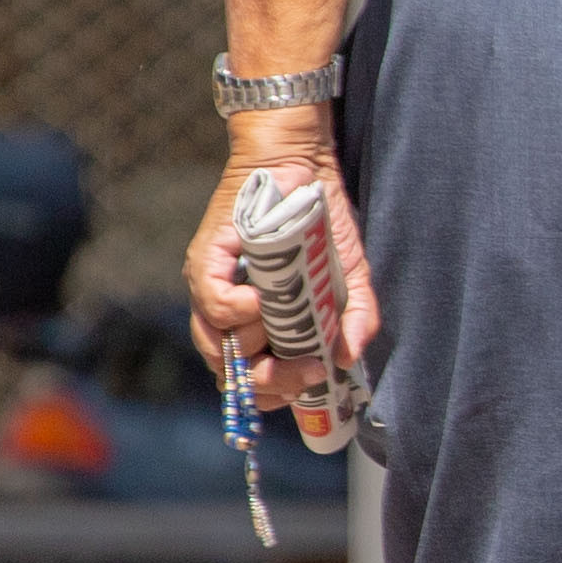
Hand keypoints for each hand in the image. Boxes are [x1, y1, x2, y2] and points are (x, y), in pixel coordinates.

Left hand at [190, 115, 378, 431]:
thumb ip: (356, 317)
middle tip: (307, 370)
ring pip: (217, 346)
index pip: (252, 380)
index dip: (276, 395)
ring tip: (288, 329)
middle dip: (272, 383)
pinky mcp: (205, 260)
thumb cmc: (322, 224)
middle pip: (231, 374)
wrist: (301, 166)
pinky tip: (263, 301)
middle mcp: (230, 313)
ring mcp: (214, 288)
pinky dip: (238, 312)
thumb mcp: (349, 277)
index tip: (312, 386)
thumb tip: (351, 356)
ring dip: (257, 349)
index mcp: (261, 326)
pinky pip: (212, 304)